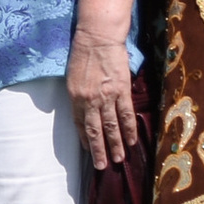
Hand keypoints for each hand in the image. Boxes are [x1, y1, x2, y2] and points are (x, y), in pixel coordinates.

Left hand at [66, 21, 137, 173]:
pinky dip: (129, 130)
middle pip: (94, 131)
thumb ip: (78, 93)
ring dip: (115, 145)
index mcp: (74, 96)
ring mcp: (106, 97)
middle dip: (98, 150)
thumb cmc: (83, 52)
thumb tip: (85, 107)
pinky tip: (132, 141)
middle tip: (101, 166)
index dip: (84, 138)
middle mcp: (89, 100)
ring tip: (118, 160)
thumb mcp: (72, 75)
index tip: (87, 150)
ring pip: (111, 127)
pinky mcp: (121, 91)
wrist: (98, 36)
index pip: (78, 123)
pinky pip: (126, 115)